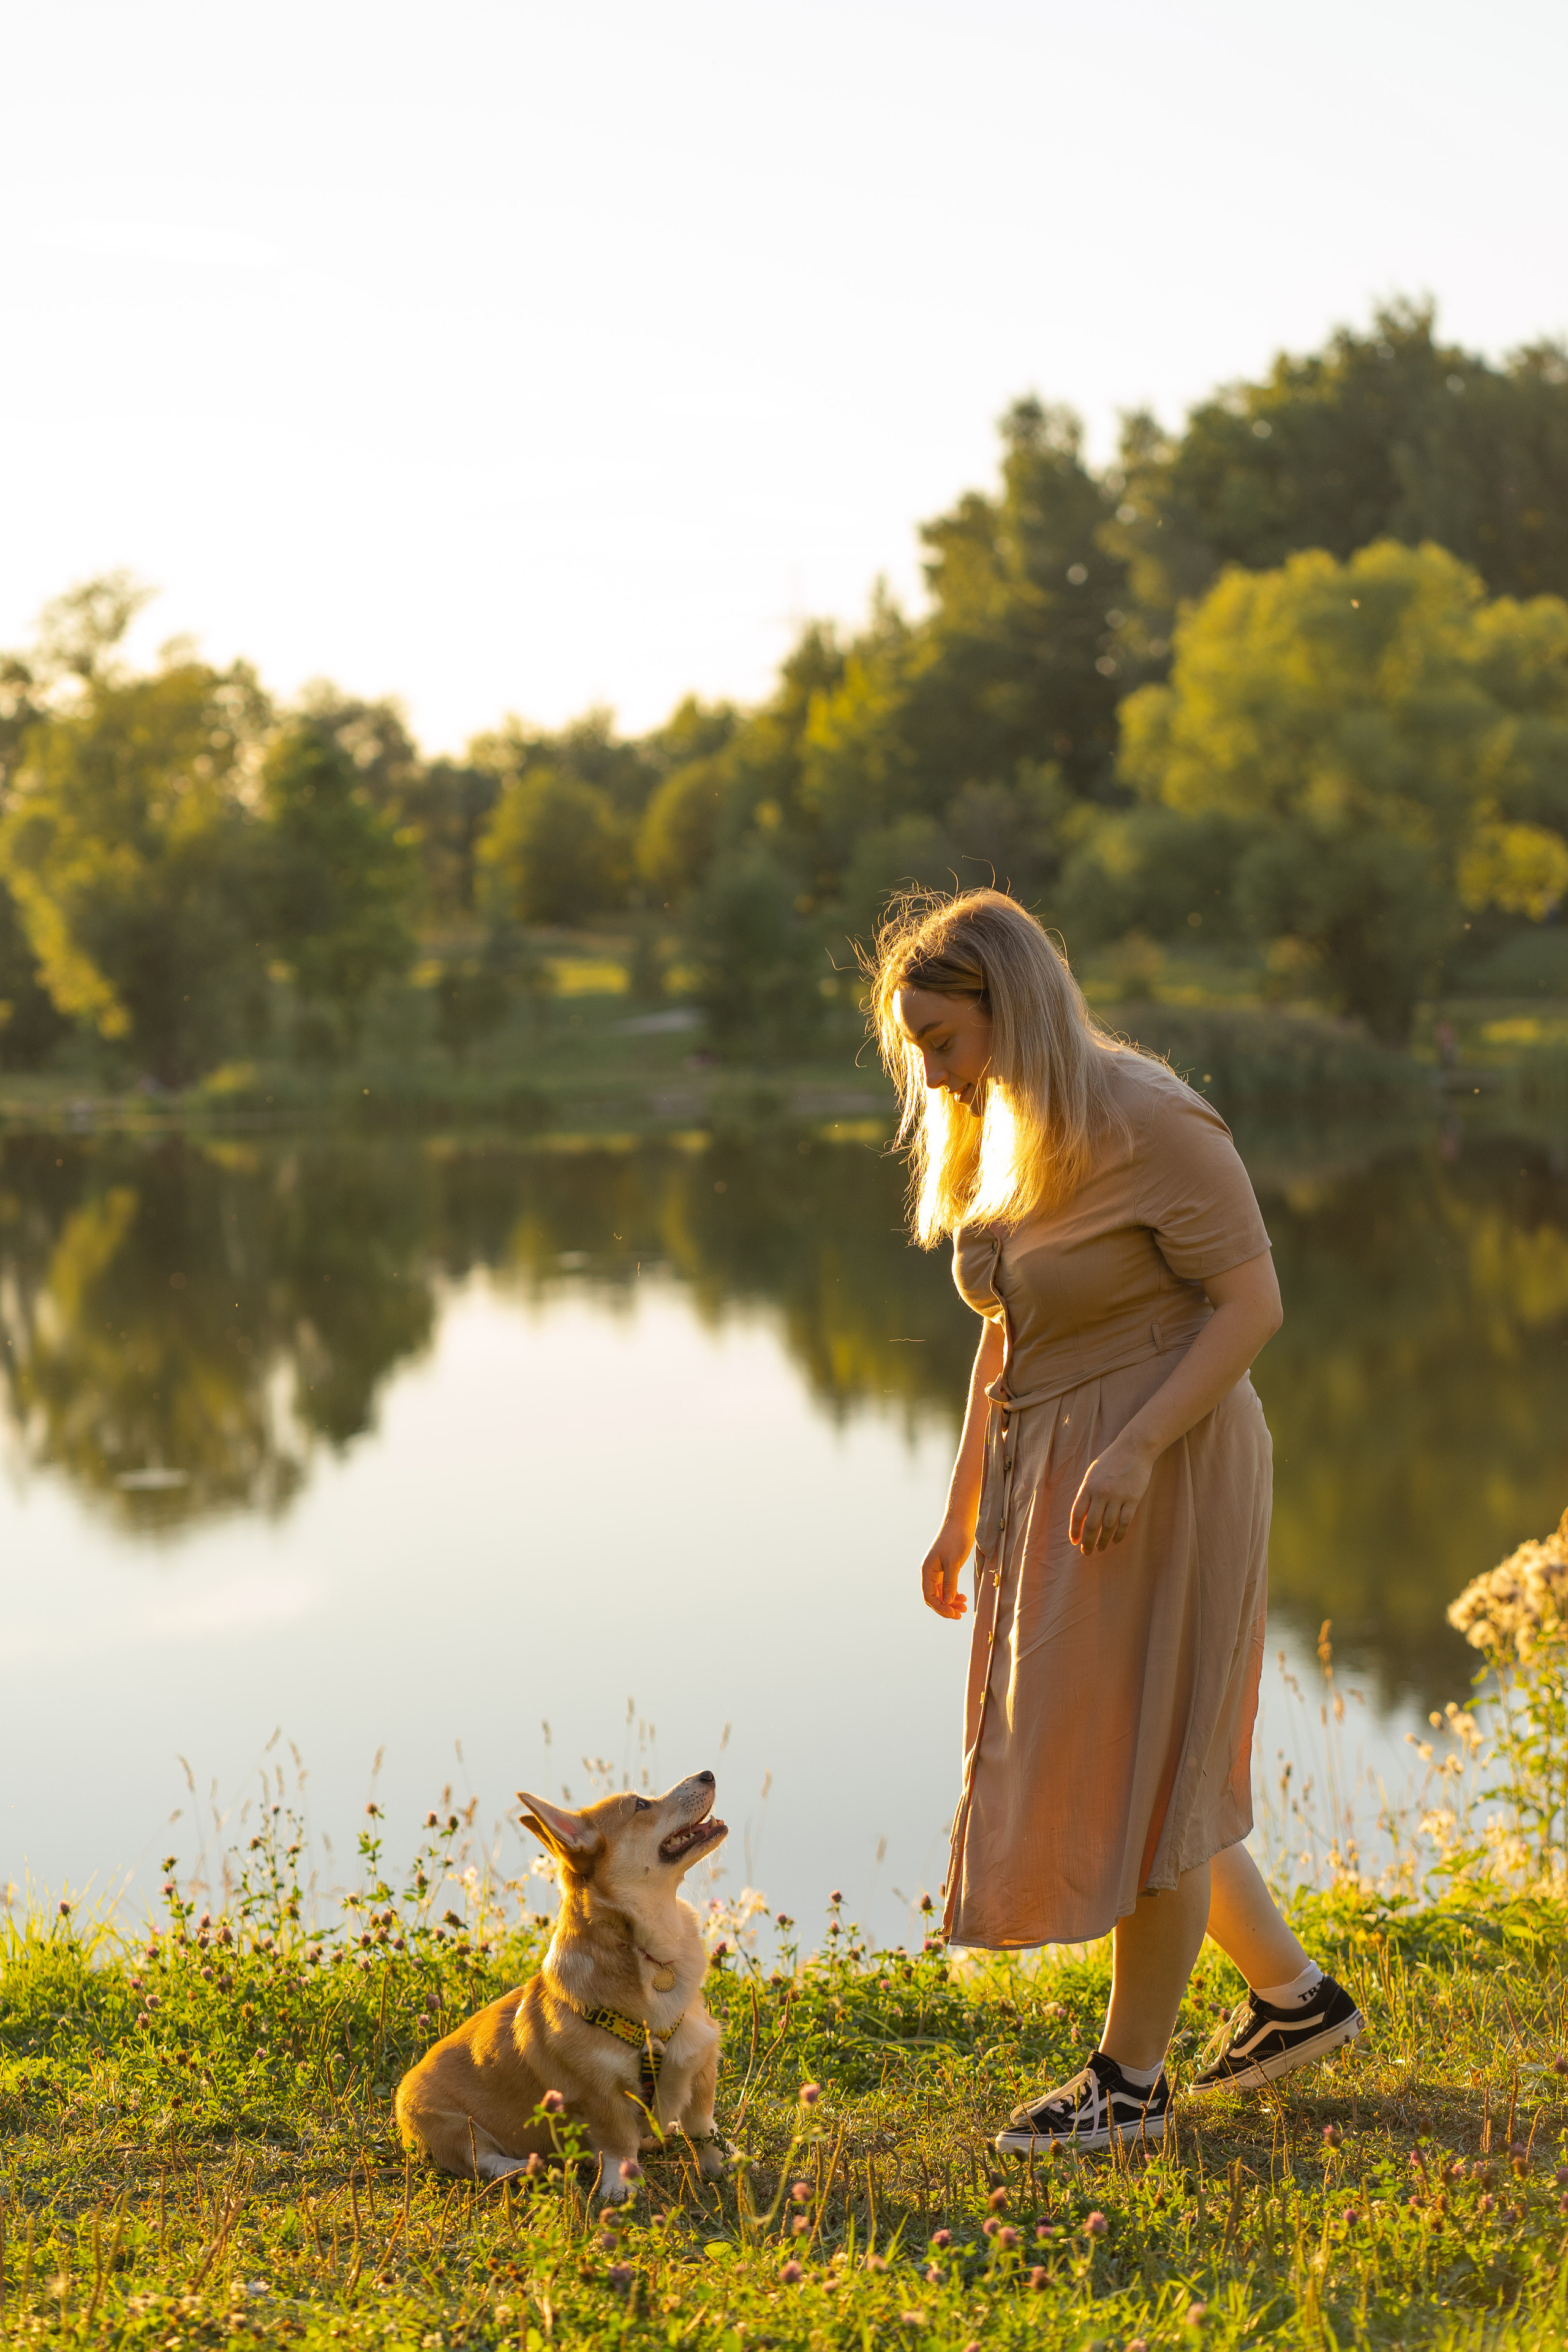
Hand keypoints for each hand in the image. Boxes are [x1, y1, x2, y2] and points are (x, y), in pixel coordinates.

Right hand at [919, 1523, 971, 1619]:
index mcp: (927, 1570)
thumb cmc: (956, 1539)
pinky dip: (954, 1594)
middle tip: (960, 1614)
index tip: (954, 1613)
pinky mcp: (945, 1568)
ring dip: (951, 1602)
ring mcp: (937, 1571)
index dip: (940, 1608)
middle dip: (946, 1607)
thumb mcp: (953, 1562)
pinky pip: (946, 1587)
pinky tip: (963, 1597)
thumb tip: (948, 1602)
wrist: (960, 1522)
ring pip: (941, 1593)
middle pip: (934, 1597)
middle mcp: (930, 1572)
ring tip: (964, 1608)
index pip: (929, 1596)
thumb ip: (950, 1582)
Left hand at [1068, 1431, 1156, 1553]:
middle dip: (1087, 1541)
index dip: (1074, 1530)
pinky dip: (1119, 1534)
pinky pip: (1125, 1522)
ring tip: (1100, 1548)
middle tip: (1086, 1552)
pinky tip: (1116, 1541)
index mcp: (1088, 1486)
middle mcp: (1101, 1493)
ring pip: (1108, 1526)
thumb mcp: (1093, 1473)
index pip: (1077, 1513)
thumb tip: (1082, 1514)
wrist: (1134, 1448)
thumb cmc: (1111, 1460)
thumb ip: (1087, 1492)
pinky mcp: (1133, 1499)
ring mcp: (1118, 1496)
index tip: (1074, 1541)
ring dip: (1103, 1540)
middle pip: (1092, 1524)